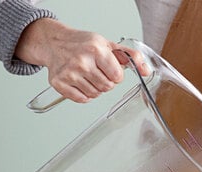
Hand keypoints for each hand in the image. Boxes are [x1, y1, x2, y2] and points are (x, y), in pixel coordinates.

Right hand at [15, 19, 148, 102]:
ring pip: (96, 94)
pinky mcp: (60, 83)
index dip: (115, 74)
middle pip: (107, 87)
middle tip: (96, 70)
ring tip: (87, 74)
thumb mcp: (107, 44)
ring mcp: (69, 73)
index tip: (108, 67)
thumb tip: (146, 71)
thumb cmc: (82, 43)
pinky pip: (82, 99)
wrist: (54, 42)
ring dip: (95, 88)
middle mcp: (81, 61)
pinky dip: (83, 94)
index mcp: (96, 50)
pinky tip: (79, 81)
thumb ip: (130, 57)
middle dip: (105, 82)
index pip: (117, 77)